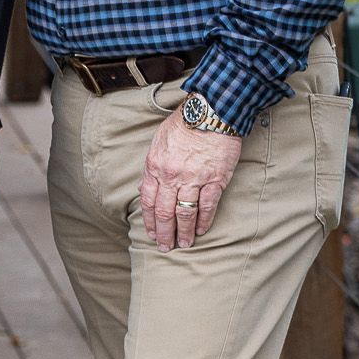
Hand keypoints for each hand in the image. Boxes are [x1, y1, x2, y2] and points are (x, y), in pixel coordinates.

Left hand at [140, 109, 241, 250]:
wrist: (210, 111)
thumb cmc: (184, 124)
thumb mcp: (158, 143)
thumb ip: (152, 167)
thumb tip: (144, 188)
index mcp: (155, 166)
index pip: (148, 200)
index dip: (149, 221)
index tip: (152, 234)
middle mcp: (172, 175)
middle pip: (164, 211)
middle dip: (164, 232)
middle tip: (165, 247)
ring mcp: (194, 178)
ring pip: (185, 213)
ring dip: (184, 231)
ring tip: (184, 244)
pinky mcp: (214, 179)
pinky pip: (207, 205)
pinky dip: (203, 220)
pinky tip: (201, 230)